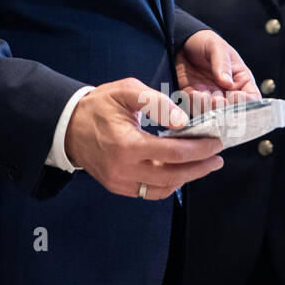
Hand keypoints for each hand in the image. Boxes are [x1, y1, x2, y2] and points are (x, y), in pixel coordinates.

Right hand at [64, 78, 223, 199]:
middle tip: (217, 158)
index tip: (216, 142)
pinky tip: (181, 172)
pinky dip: (169, 184)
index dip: (200, 149)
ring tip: (204, 165)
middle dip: (200, 167)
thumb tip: (183, 122)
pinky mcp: (117, 187)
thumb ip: (157, 103)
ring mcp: (119, 182)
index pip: (173, 153)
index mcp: (126, 144)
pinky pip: (149, 192)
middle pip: (173, 175)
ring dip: (187, 178)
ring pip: (163, 189)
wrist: (67, 125)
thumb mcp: (127, 91)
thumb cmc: (99, 105)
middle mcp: (123, 169)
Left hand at [175, 30, 259, 113]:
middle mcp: (228, 93)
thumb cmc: (207, 43)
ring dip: (209, 108)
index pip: (252, 97)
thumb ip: (223, 64)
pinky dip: (195, 104)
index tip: (235, 96)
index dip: (247, 101)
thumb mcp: (218, 47)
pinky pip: (195, 107)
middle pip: (233, 110)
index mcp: (241, 80)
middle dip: (226, 109)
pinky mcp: (194, 98)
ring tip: (205, 97)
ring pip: (214, 112)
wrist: (183, 43)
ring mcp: (211, 97)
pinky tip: (194, 93)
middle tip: (218, 100)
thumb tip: (228, 83)